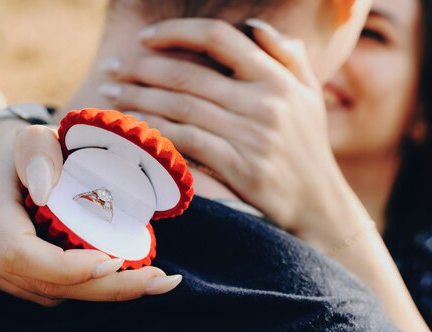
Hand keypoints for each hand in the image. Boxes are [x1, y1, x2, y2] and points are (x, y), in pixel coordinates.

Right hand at [0, 119, 181, 305]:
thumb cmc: (17, 149)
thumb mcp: (31, 135)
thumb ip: (38, 150)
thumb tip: (46, 189)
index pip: (20, 253)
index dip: (67, 267)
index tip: (115, 261)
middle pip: (44, 285)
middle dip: (105, 289)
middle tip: (157, 281)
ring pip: (49, 294)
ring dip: (102, 291)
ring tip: (150, 278)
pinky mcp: (2, 277)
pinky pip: (47, 292)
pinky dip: (86, 286)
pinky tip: (118, 273)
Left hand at [99, 18, 347, 242]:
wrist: (320, 206)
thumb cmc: (308, 146)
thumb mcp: (309, 96)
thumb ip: (288, 56)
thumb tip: (253, 26)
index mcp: (277, 79)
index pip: (218, 38)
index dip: (176, 31)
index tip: (145, 38)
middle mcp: (265, 104)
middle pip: (188, 76)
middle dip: (142, 68)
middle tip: (112, 68)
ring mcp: (252, 138)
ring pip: (181, 109)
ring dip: (139, 99)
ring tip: (111, 95)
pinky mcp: (241, 169)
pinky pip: (187, 144)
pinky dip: (156, 134)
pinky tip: (133, 130)